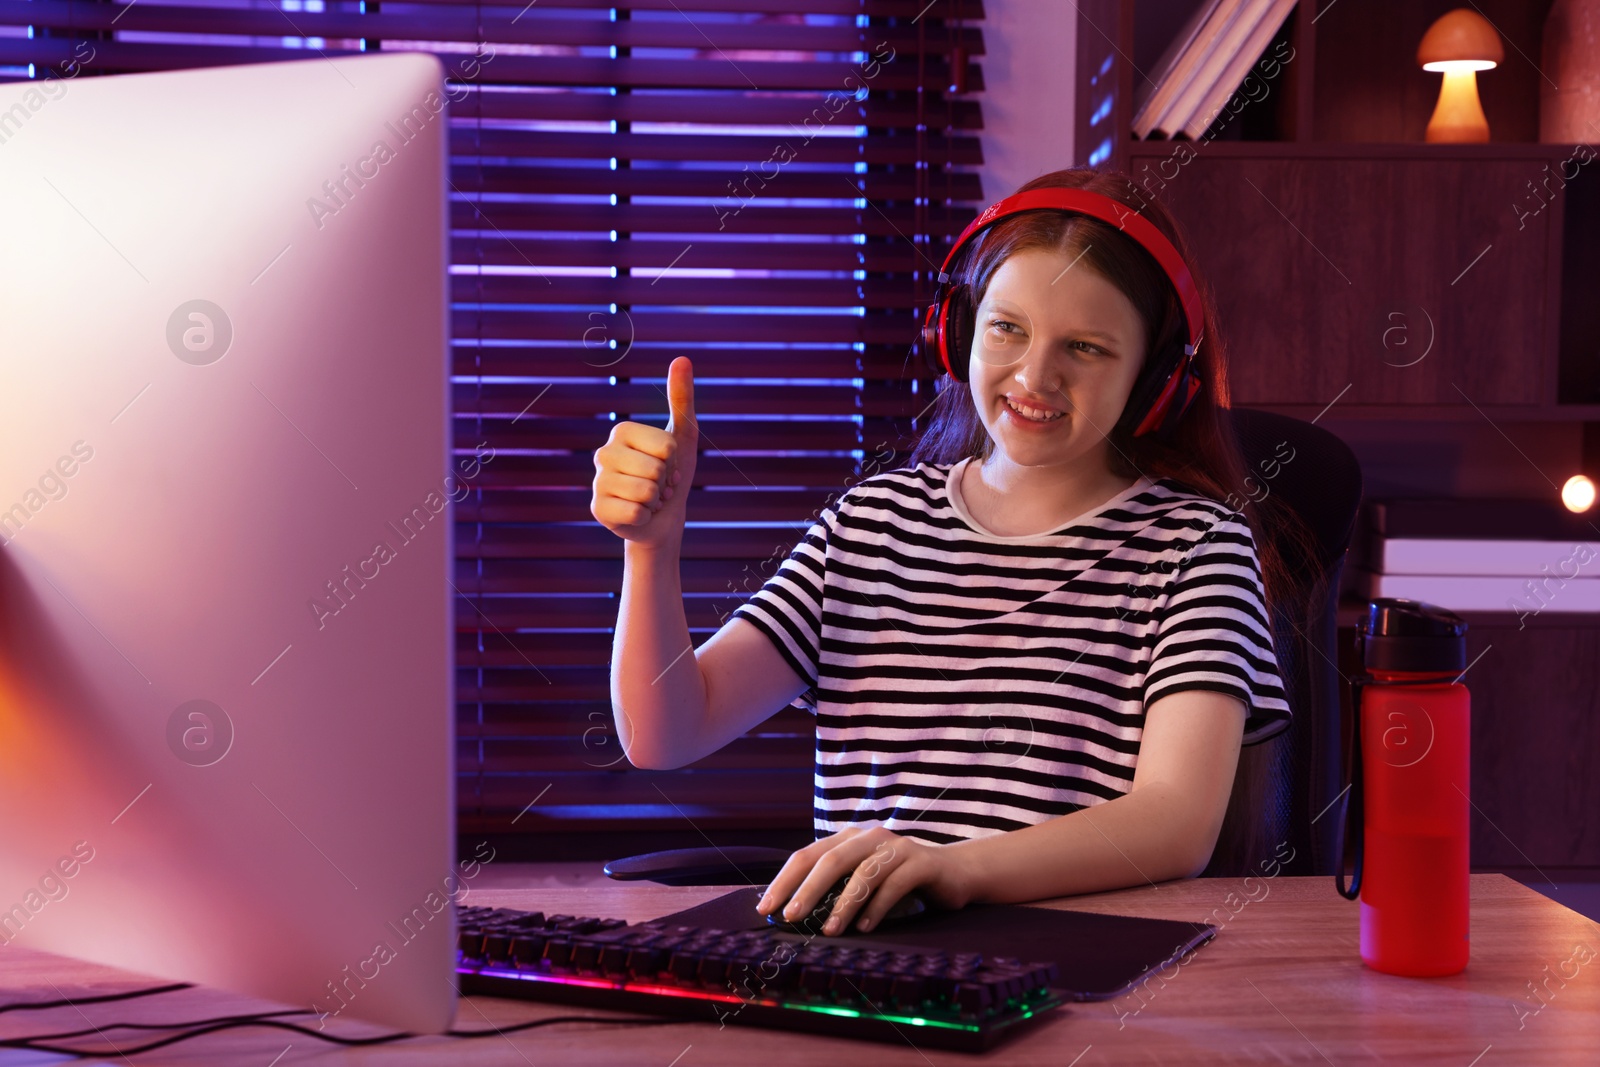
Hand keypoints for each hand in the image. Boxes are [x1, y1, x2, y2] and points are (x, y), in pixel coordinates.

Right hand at [590, 356, 697, 546]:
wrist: (663, 519)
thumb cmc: (673, 475)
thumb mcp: (684, 436)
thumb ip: (681, 398)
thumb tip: (682, 358)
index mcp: (622, 430)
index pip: (666, 447)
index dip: (675, 461)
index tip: (668, 465)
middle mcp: (603, 452)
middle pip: (655, 469)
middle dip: (665, 483)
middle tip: (658, 485)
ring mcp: (597, 481)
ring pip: (645, 491)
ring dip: (655, 501)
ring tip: (649, 500)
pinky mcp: (597, 509)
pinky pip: (634, 512)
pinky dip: (645, 517)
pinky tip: (638, 514)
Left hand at [753, 826, 974, 936]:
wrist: (953, 873)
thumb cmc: (898, 881)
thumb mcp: (862, 881)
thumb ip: (834, 889)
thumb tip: (791, 915)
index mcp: (848, 839)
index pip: (807, 855)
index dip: (784, 881)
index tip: (765, 908)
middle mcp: (869, 837)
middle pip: (831, 860)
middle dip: (807, 890)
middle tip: (790, 917)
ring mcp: (896, 847)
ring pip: (863, 873)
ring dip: (843, 904)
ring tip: (829, 930)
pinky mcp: (921, 863)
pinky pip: (895, 885)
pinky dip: (877, 908)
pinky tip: (866, 928)